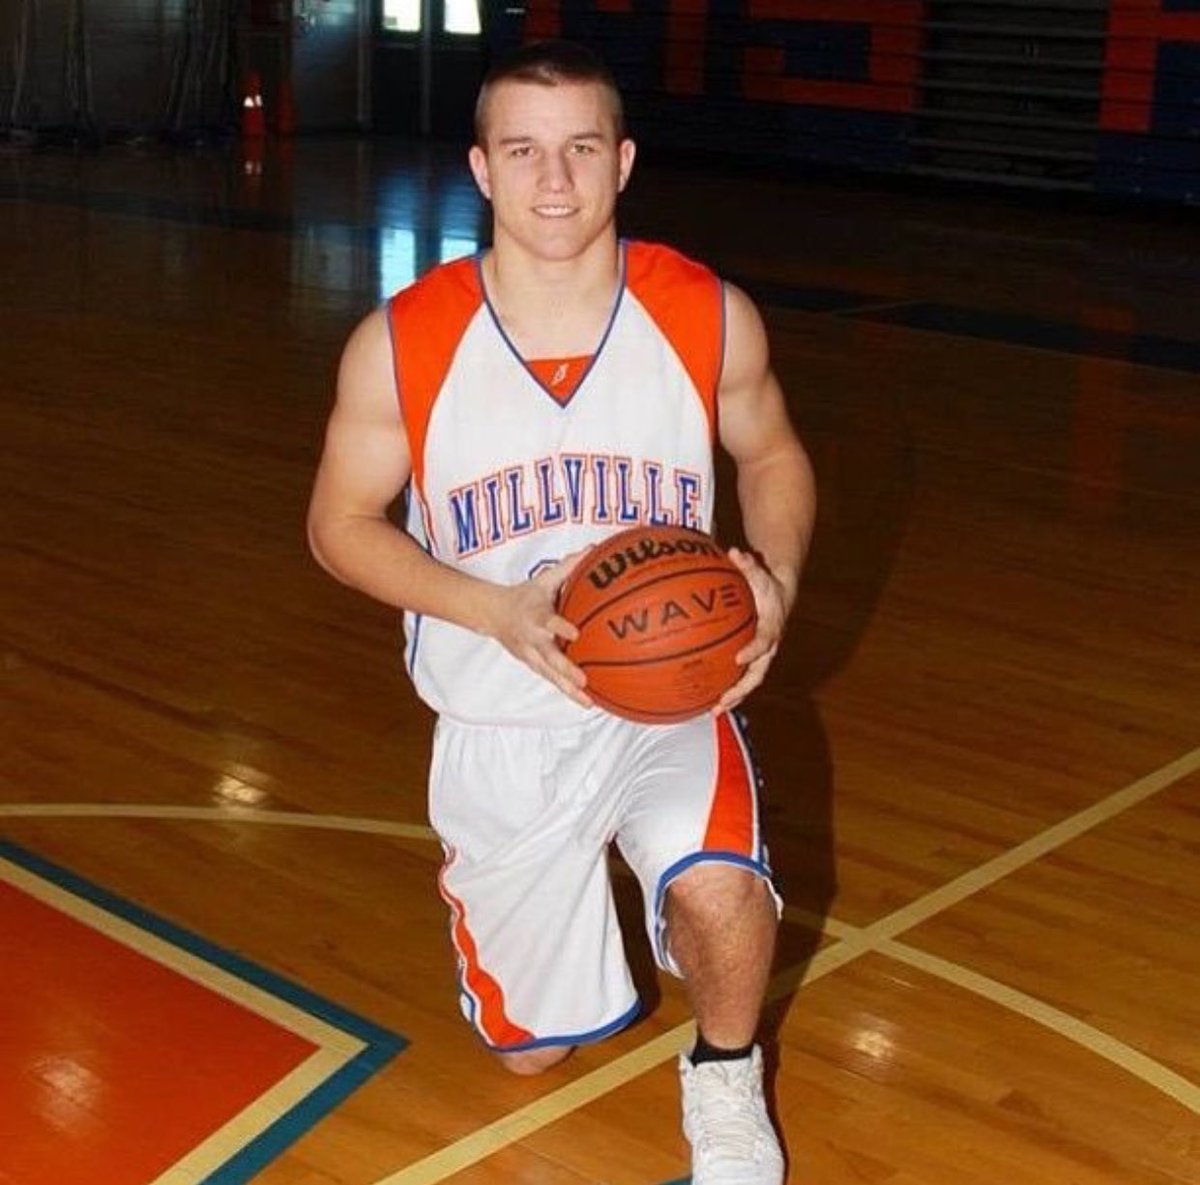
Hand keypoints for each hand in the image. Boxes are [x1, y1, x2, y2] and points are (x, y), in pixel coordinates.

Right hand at [484, 552, 592, 707]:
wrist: (493, 615)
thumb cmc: (526, 596)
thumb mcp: (544, 579)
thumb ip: (569, 567)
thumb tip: (594, 550)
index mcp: (536, 615)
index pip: (548, 621)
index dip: (560, 628)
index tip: (575, 634)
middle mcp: (532, 639)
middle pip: (549, 657)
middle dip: (566, 670)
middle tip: (584, 680)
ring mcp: (531, 655)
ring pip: (550, 675)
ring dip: (568, 689)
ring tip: (589, 702)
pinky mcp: (533, 666)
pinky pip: (552, 681)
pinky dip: (568, 692)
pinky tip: (588, 702)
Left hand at [712, 547, 791, 714]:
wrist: (779, 594)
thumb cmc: (765, 584)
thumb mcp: (759, 572)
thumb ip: (748, 564)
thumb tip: (735, 551)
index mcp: (770, 627)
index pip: (764, 642)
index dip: (753, 651)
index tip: (739, 658)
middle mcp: (767, 647)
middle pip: (757, 674)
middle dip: (740, 690)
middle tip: (723, 701)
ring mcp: (759, 656)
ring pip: (748, 682)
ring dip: (732, 697)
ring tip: (712, 710)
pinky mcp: (750, 660)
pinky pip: (738, 676)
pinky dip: (724, 687)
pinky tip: (702, 695)